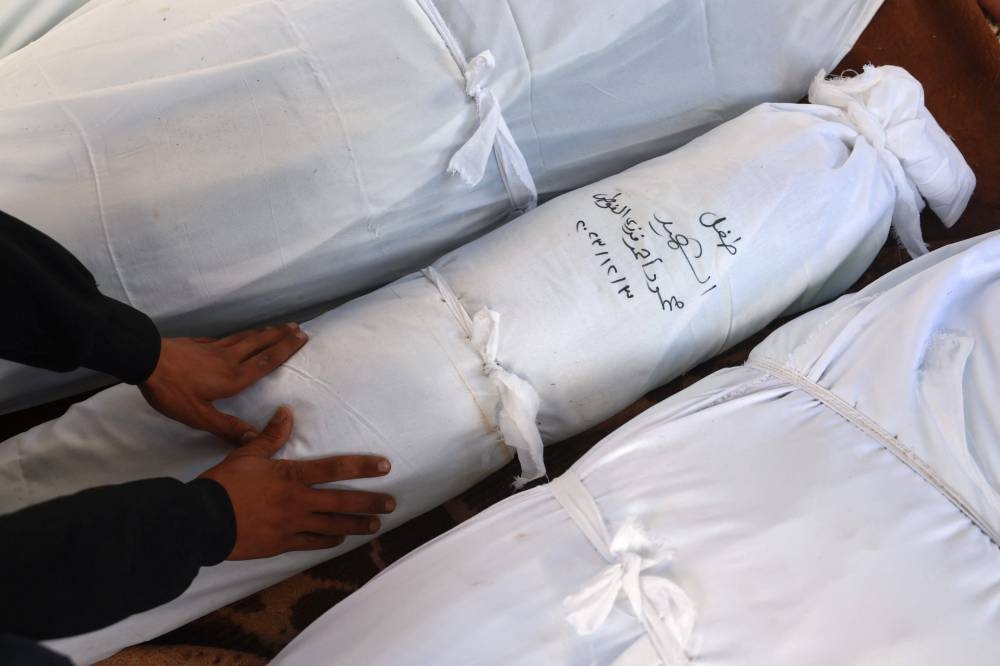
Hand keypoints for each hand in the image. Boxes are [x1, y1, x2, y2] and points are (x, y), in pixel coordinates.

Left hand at [140, 323, 307, 441]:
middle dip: (280, 335)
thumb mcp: (198, 416)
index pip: (267, 360)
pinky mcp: (199, 344)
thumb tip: (255, 438)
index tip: (302, 337)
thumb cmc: (172, 390)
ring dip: (263, 332)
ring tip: (276, 327)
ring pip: (245, 338)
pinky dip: (239, 335)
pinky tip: (237, 336)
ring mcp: (213, 348)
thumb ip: (226, 426)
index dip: (286, 349)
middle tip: (298, 326)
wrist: (145, 359)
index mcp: (233, 377)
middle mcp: (229, 359)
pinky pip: (226, 338)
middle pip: (260, 344)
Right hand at [200, 406, 395, 559]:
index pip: (335, 469)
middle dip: (370, 502)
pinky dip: (327, 542)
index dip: (362, 467)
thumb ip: (271, 436)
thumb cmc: (224, 484)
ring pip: (333, 526)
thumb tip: (287, 412)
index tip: (385, 467)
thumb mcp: (247, 454)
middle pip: (342, 502)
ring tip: (376, 525)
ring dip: (357, 525)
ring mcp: (292, 525)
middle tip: (392, 503)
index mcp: (292, 476)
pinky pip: (311, 544)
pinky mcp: (281, 544)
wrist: (203, 521)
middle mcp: (298, 501)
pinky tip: (339, 540)